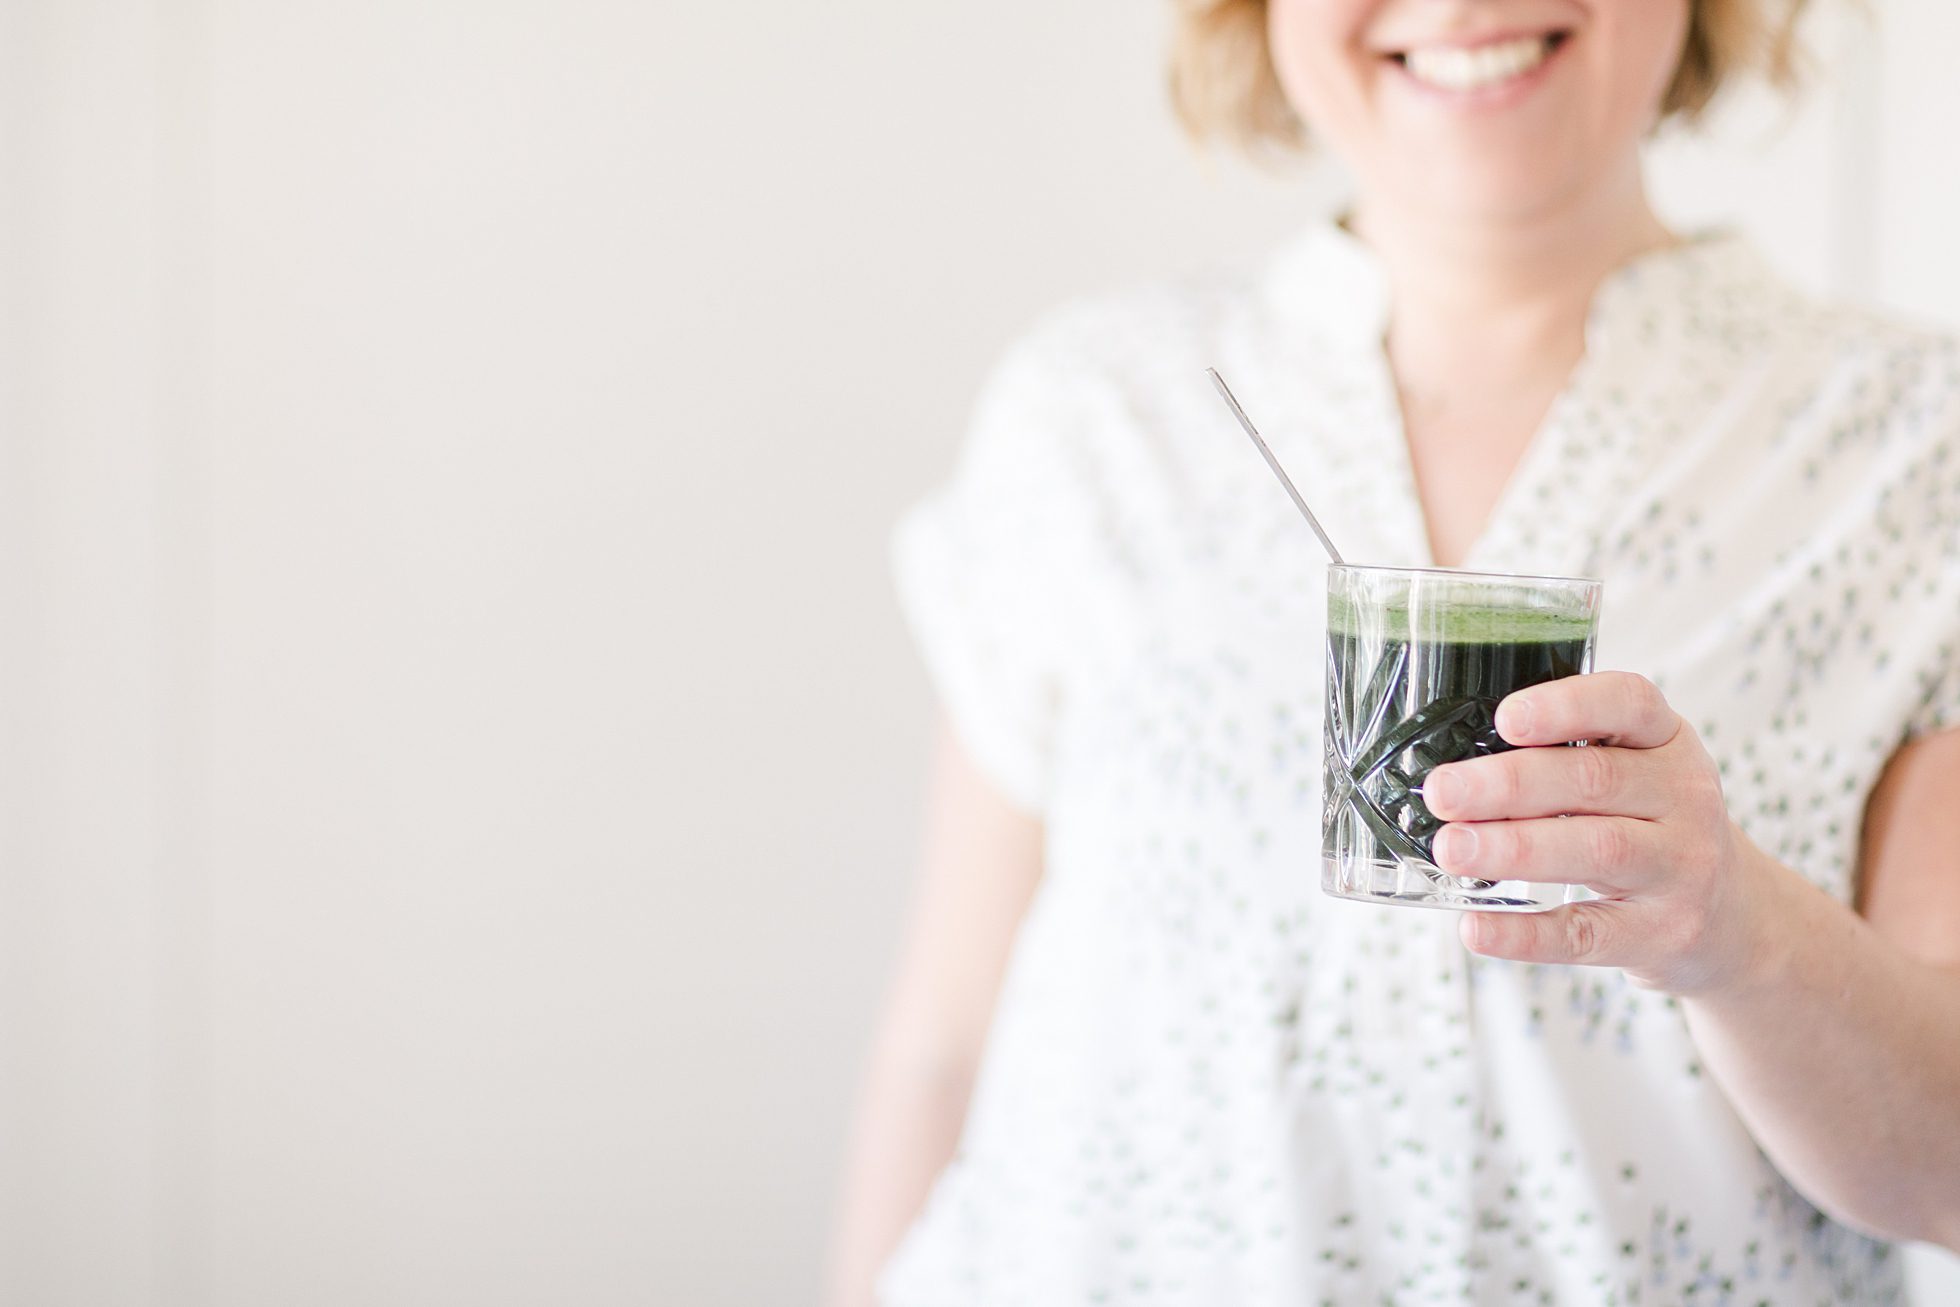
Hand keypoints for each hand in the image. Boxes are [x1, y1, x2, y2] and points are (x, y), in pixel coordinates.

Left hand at [1422, 671, 1784, 994]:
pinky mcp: (1661, 935)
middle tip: (1441, 792)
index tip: (1505, 718)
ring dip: (1512, 849)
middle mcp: (1685, 798)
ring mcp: (1680, 870)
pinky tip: (1475, 927)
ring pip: (1595, 850)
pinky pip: (1586, 934)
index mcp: (1668, 742)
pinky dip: (1525, 934)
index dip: (1567, 706)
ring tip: (1450, 848)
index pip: (1630, 704)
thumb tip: (1452, 765)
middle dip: (1507, 784)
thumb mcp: (1637, 773)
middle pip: (1593, 780)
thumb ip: (1567, 757)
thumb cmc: (1654, 828)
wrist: (1734, 920)